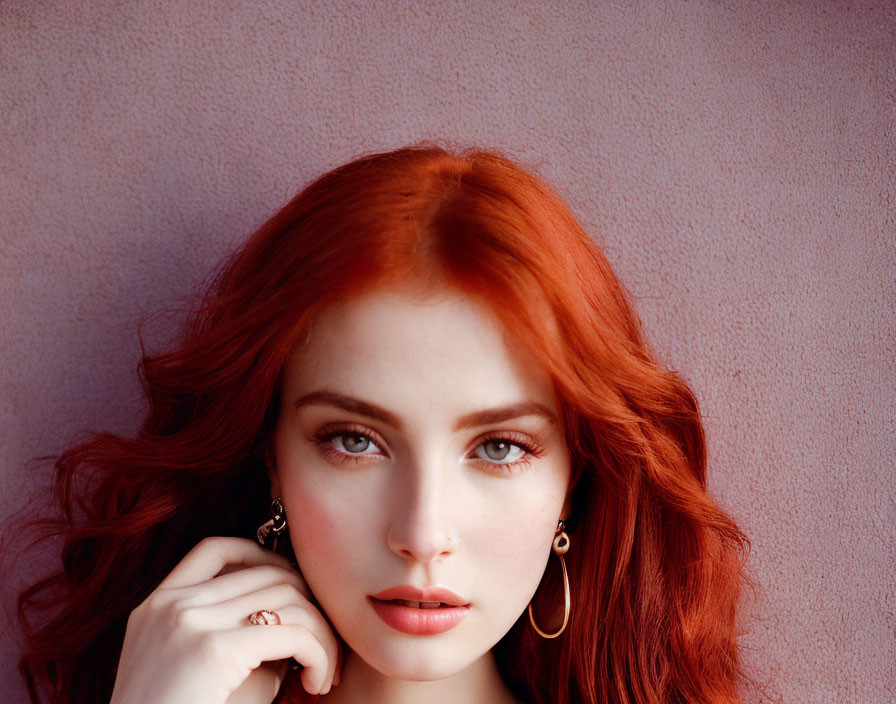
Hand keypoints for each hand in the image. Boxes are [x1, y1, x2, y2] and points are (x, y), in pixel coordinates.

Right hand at [109, 536, 340, 703]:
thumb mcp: (201, 671)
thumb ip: (242, 634)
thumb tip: (299, 615)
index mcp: (156, 607)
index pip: (215, 549)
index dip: (264, 557)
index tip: (294, 589)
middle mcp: (169, 605)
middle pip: (266, 573)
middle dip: (309, 605)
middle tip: (323, 644)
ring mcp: (188, 622)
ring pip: (287, 599)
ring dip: (321, 634)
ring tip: (324, 673)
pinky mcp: (213, 650)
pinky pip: (293, 633)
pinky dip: (319, 653)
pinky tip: (317, 682)